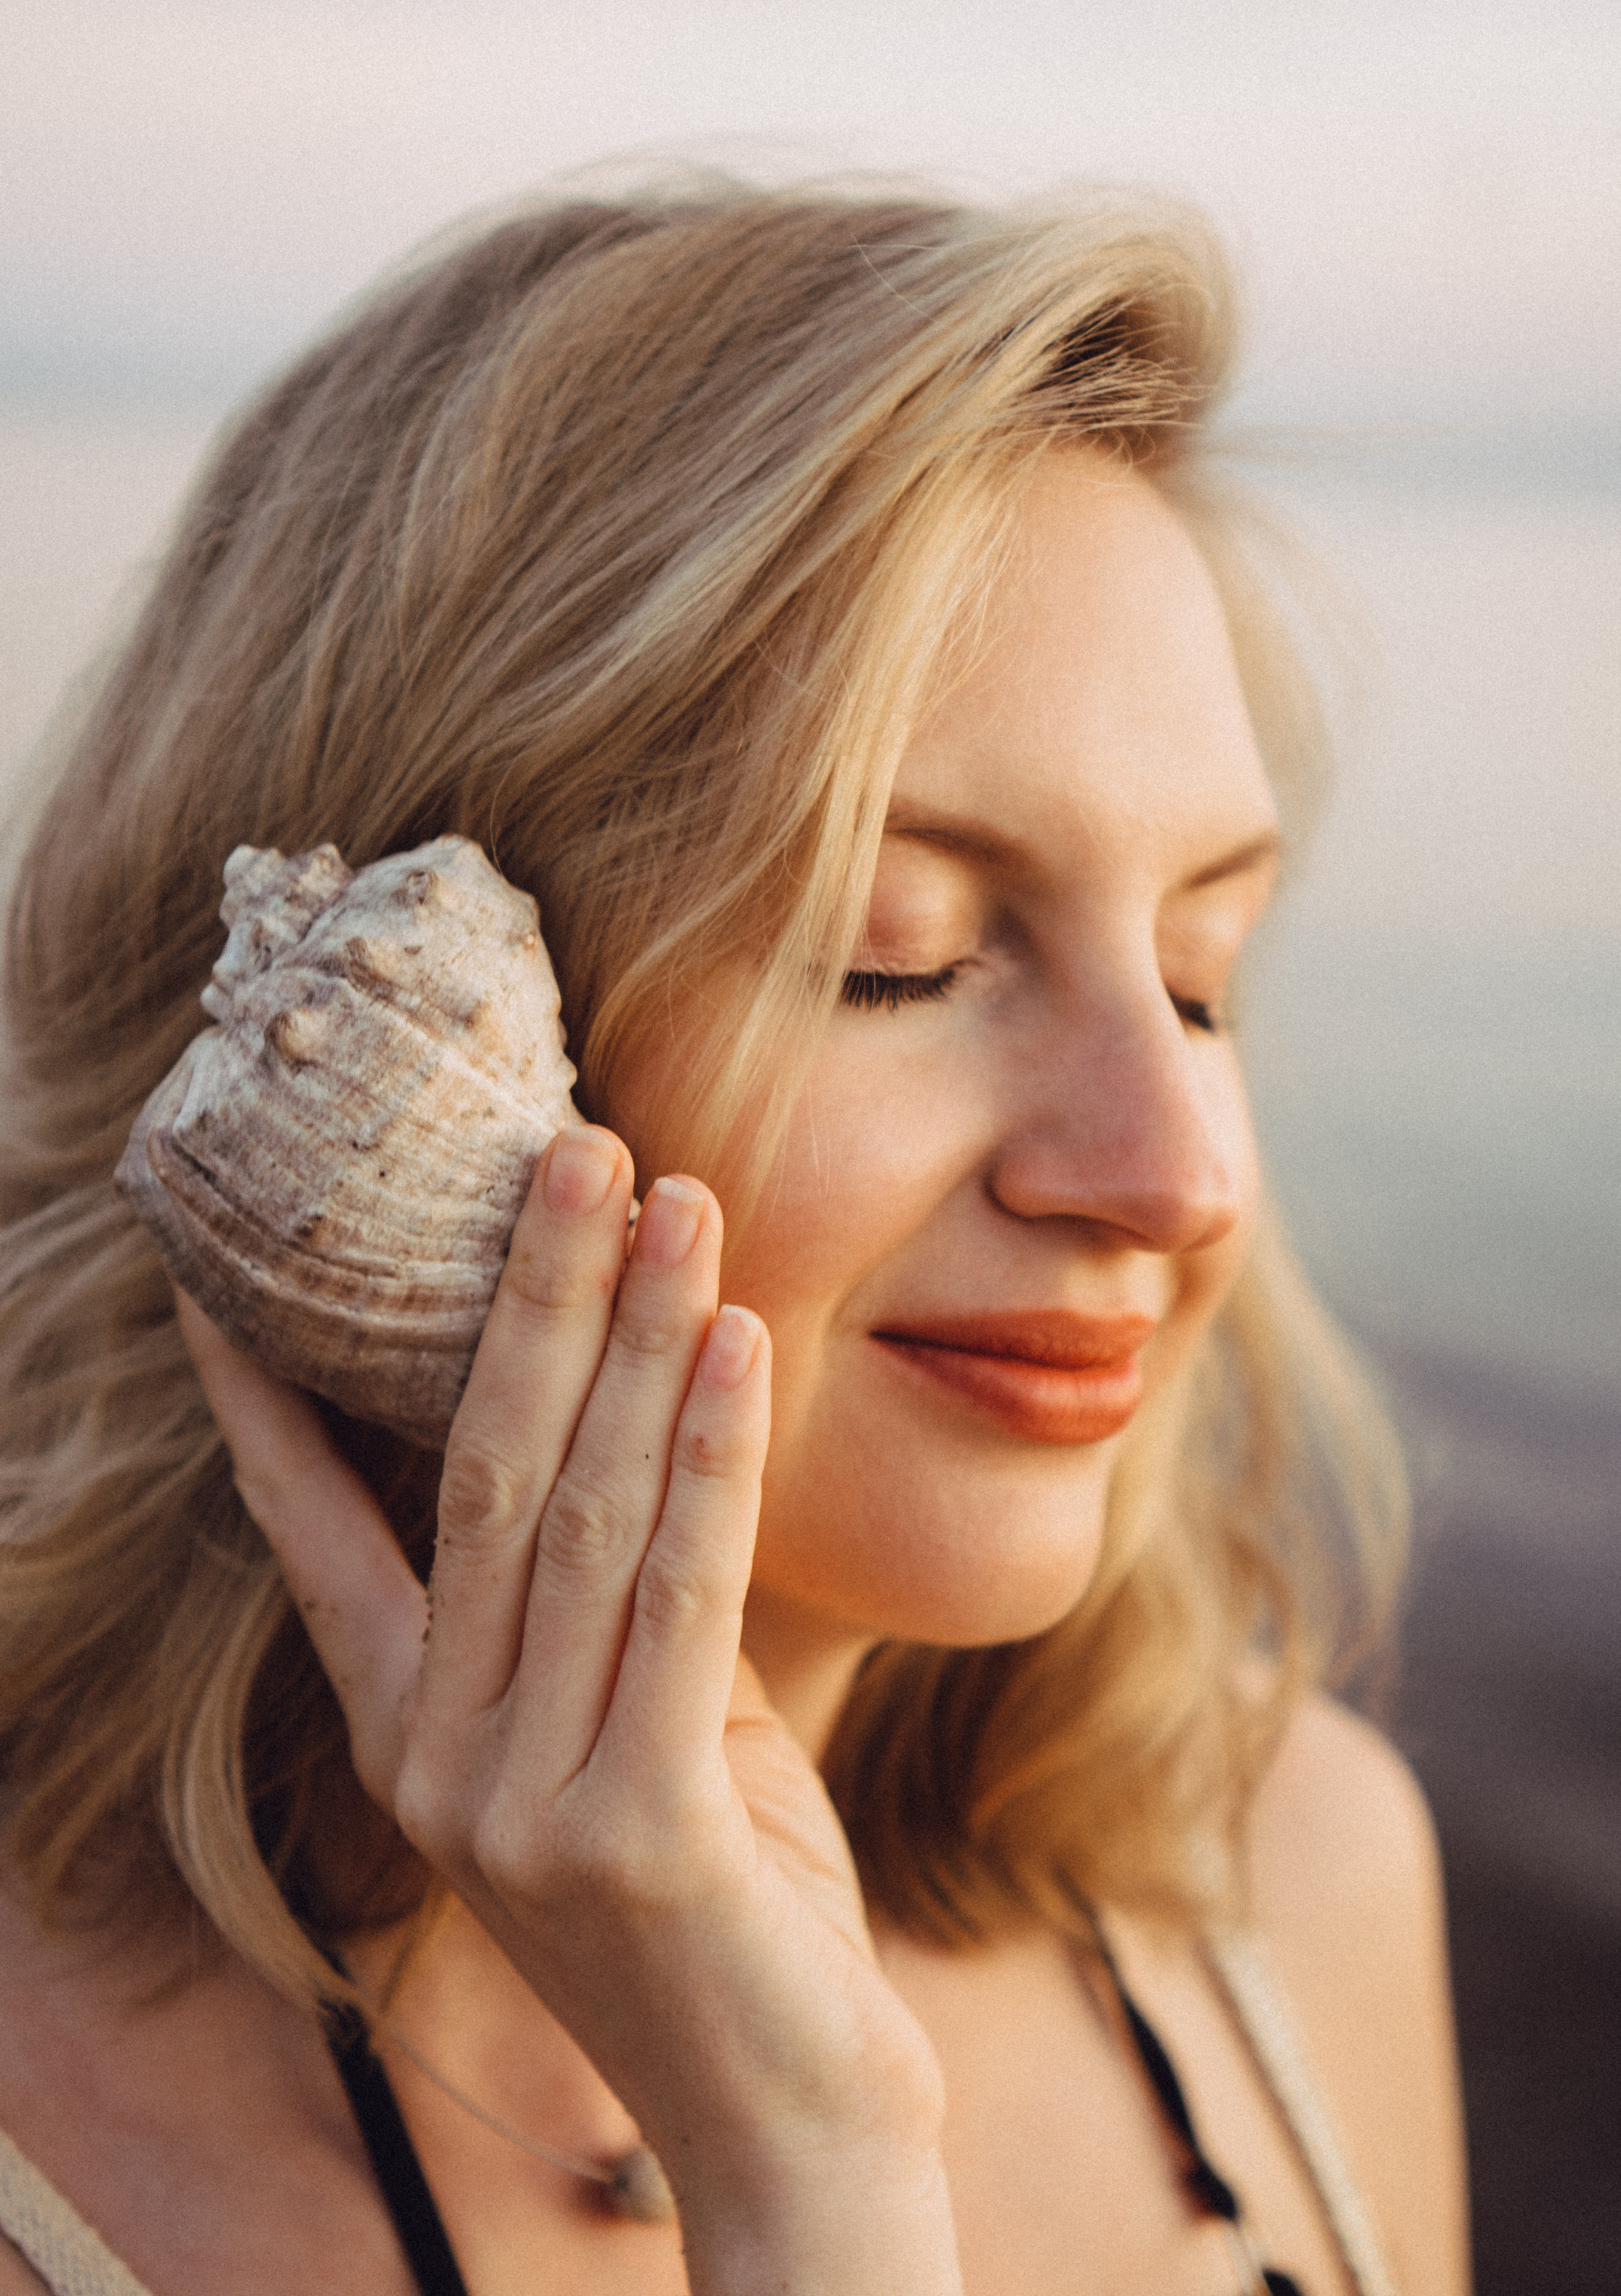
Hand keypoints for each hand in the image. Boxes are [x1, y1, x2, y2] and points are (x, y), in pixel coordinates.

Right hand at [178, 1125, 960, 2295]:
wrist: (787, 2117)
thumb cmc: (723, 1899)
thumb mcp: (639, 1729)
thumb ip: (615, 1603)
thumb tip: (649, 1417)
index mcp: (412, 1737)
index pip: (316, 1536)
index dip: (271, 1405)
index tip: (232, 1282)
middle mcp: (440, 1763)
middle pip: (474, 1476)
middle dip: (527, 1300)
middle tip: (572, 1144)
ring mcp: (522, 1803)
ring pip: (576, 1514)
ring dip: (633, 1338)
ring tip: (673, 1194)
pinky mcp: (635, 1829)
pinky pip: (682, 1594)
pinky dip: (711, 1455)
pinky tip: (737, 1341)